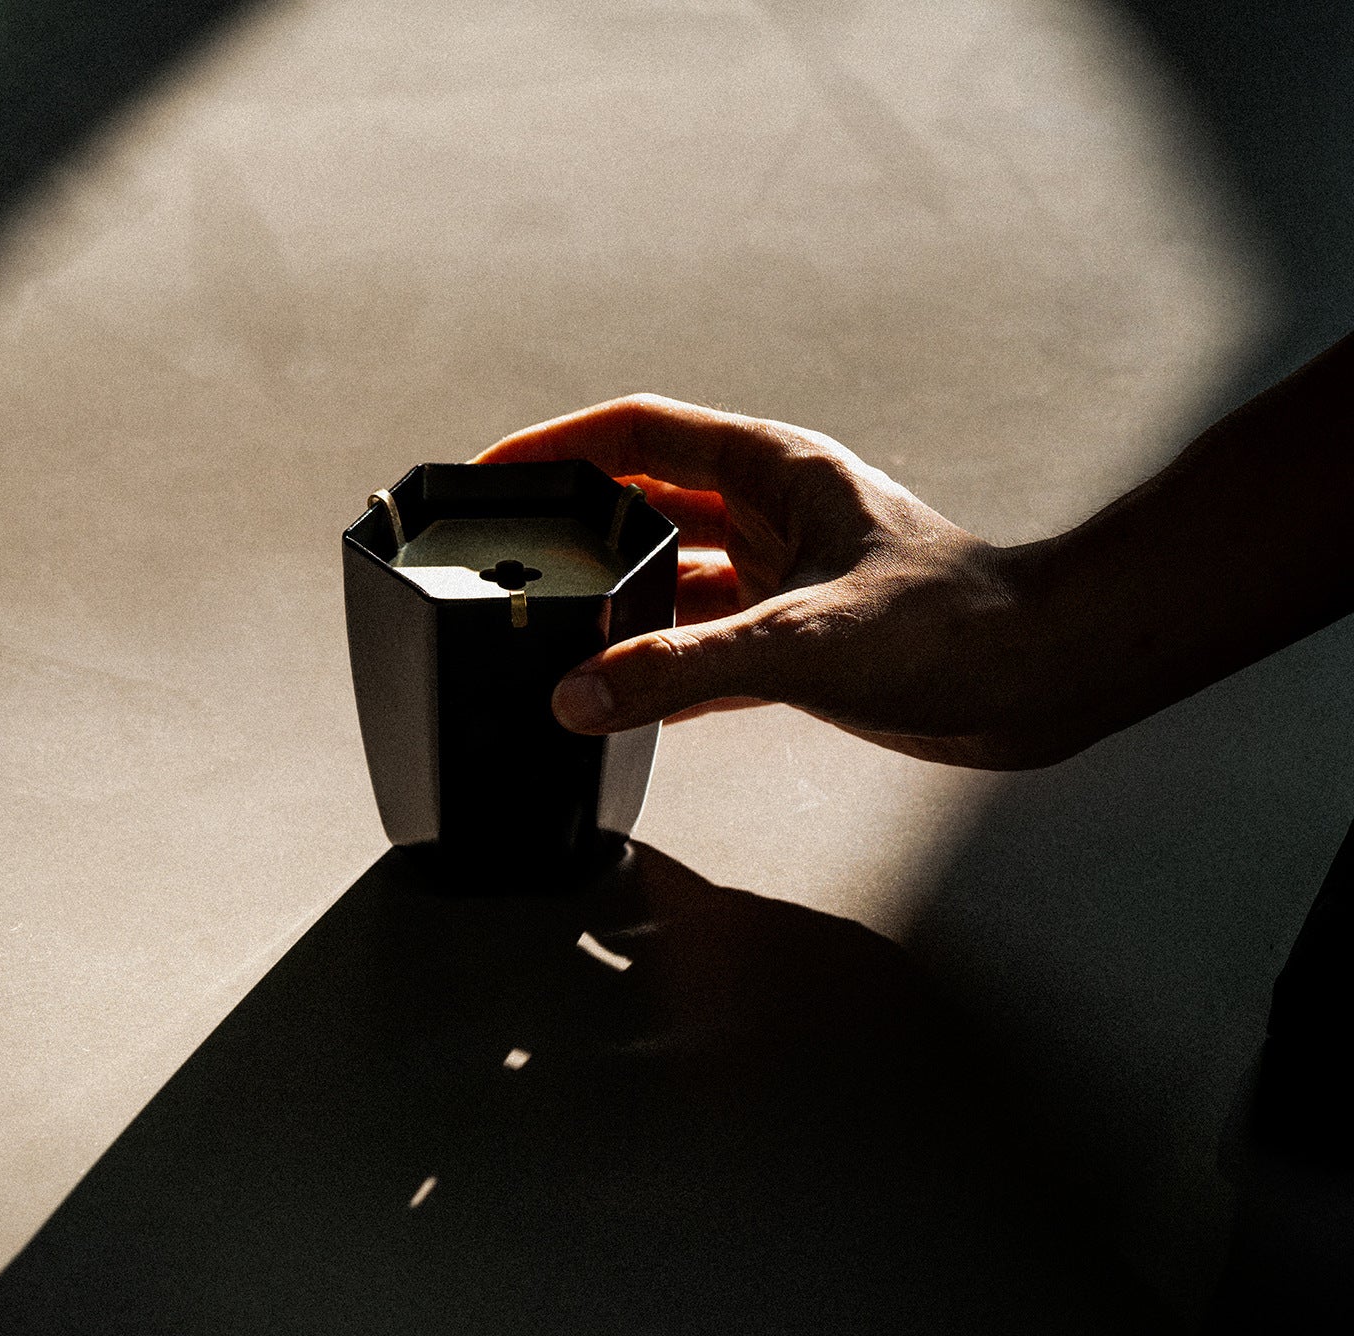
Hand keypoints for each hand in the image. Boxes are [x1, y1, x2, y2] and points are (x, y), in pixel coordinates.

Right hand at [476, 394, 1040, 767]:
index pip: (638, 434)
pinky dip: (664, 673)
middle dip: (580, 536)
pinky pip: (705, 648)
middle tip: (514, 567)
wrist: (1039, 680)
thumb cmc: (956, 624)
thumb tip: (578, 695)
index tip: (495, 471)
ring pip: (675, 585)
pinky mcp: (799, 641)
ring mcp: (784, 580)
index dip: (559, 446)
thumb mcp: (801, 639)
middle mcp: (772, 517)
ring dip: (623, 613)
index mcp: (772, 472)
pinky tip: (625, 703)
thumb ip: (681, 669)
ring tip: (557, 642)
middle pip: (646, 508)